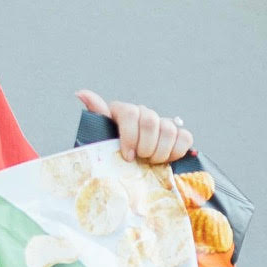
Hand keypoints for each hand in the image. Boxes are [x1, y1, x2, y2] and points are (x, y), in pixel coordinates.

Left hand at [75, 90, 192, 164]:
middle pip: (150, 121)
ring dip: (160, 151)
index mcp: (122, 111)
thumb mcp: (99, 138)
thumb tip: (81, 93)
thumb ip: (96, 115)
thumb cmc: (111, 156)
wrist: (127, 172)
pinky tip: (167, 160)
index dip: (130, 136)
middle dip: (146, 146)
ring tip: (152, 162)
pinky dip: (177, 150)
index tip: (128, 157)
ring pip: (168, 129)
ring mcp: (161, 123)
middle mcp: (143, 113)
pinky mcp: (177, 135)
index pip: (129, 113)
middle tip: (141, 160)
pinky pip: (184, 137)